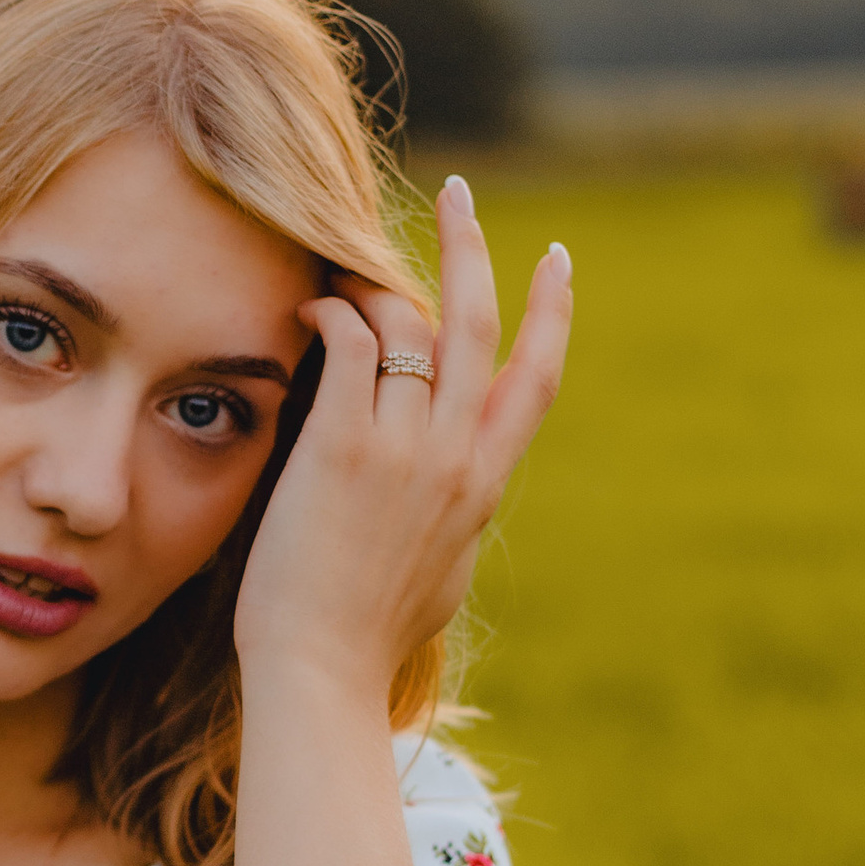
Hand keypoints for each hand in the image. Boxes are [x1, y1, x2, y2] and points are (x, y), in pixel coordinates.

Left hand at [234, 176, 571, 700]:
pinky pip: (349, 348)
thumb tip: (467, 499)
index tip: (555, 261)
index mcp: (486, 483)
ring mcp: (401, 450)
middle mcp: (455, 457)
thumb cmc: (371, 637)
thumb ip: (459, 518)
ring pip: (407, 326)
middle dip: (470, 247)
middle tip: (455, 193)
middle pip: (478, 324)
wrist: (323, 672)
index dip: (552, 311)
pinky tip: (309, 308)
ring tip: (344, 262)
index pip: (536, 377)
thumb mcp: (445, 573)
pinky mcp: (342, 448)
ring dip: (376, 279)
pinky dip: (333, 315)